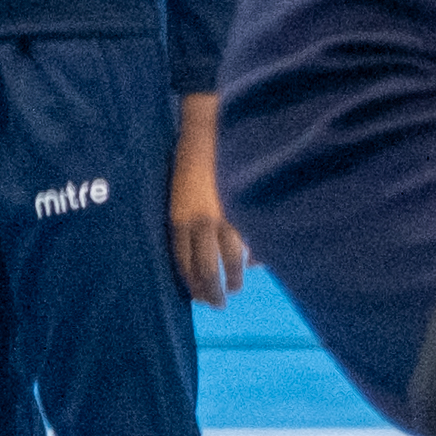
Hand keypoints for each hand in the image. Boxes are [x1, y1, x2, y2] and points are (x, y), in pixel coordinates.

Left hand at [168, 96, 245, 306]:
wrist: (209, 131)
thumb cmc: (189, 163)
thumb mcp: (179, 197)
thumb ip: (188, 224)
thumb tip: (201, 249)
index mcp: (179, 220)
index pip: (184, 264)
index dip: (193, 285)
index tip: (200, 299)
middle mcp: (200, 222)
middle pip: (207, 269)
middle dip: (213, 291)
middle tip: (219, 304)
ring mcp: (226, 215)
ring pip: (232, 259)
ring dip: (235, 277)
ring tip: (238, 286)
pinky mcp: (246, 207)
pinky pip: (252, 240)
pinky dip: (255, 256)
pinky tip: (257, 263)